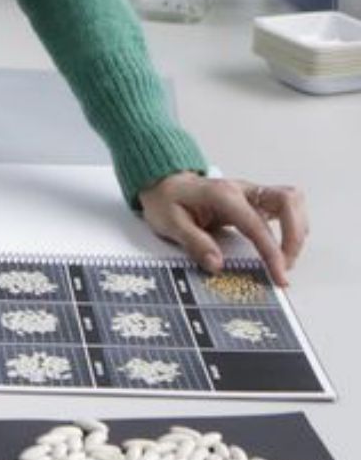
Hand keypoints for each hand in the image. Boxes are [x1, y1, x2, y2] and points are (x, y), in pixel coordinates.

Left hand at [137, 172, 308, 287]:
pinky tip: (280, 248)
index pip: (257, 224)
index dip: (272, 252)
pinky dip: (291, 227)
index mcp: (222, 195)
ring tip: (283, 260)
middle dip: (295, 236)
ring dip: (297, 231)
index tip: (279, 276)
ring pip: (291, 201)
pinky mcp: (254, 201)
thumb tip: (217, 264)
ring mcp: (250, 193)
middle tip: (284, 266)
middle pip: (288, 201)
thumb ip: (194, 242)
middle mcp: (241, 190)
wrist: (162, 183)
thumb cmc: (166, 200)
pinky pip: (284, 208)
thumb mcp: (169, 222)